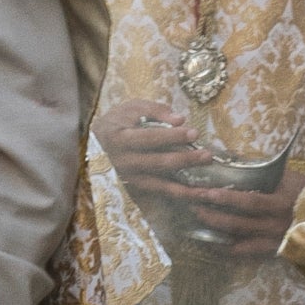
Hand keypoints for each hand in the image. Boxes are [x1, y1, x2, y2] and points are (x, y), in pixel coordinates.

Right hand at [97, 96, 212, 204]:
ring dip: (186, 187)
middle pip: (157, 163)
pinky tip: (198, 197)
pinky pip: (161, 194)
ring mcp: (130, 178)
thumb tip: (180, 119)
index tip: (194, 133)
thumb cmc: (118, 122)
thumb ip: (154, 110)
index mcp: (120, 139)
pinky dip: (180, 196)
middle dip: (185, 160)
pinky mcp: (137, 188)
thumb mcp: (131, 108)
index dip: (172, 137)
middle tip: (207, 155)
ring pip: (161, 185)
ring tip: (209, 188)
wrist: (94, 144)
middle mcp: (124, 162)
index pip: (149, 138)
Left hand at [164, 159, 303, 260]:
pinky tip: (210, 242)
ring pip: (240, 239)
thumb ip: (260, 168)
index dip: (228, 199)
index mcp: (281, 202)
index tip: (207, 192)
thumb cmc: (303, 189)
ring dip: (215, 230)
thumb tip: (230, 156)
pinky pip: (245, 253)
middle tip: (193, 204)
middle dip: (214, 215)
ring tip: (197, 219)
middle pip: (240, 223)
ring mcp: (274, 239)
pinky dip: (226, 249)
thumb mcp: (286, 175)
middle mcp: (277, 224)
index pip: (251, 201)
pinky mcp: (272, 250)